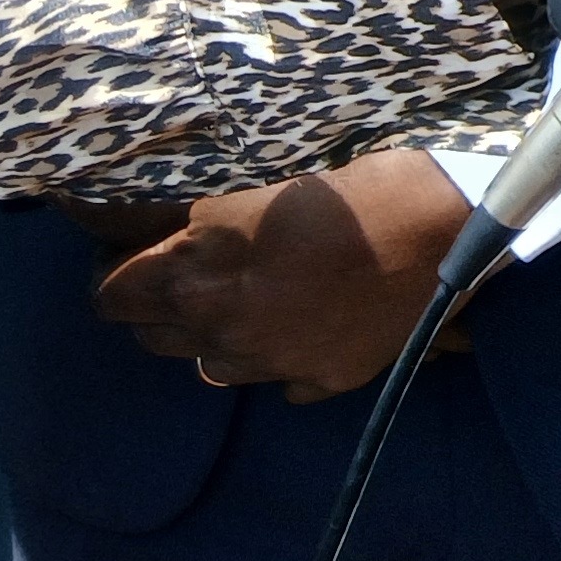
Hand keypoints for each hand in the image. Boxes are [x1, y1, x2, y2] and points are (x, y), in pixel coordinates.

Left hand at [89, 147, 470, 401]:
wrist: (451, 223)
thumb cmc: (357, 182)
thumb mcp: (260, 179)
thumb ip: (192, 208)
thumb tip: (130, 214)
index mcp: (195, 272)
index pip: (110, 292)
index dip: (117, 264)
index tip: (136, 244)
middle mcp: (221, 328)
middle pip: (150, 332)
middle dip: (160, 299)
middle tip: (196, 262)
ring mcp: (272, 363)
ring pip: (207, 363)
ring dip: (215, 331)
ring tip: (254, 291)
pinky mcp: (322, 379)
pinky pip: (276, 381)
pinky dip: (280, 355)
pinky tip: (309, 317)